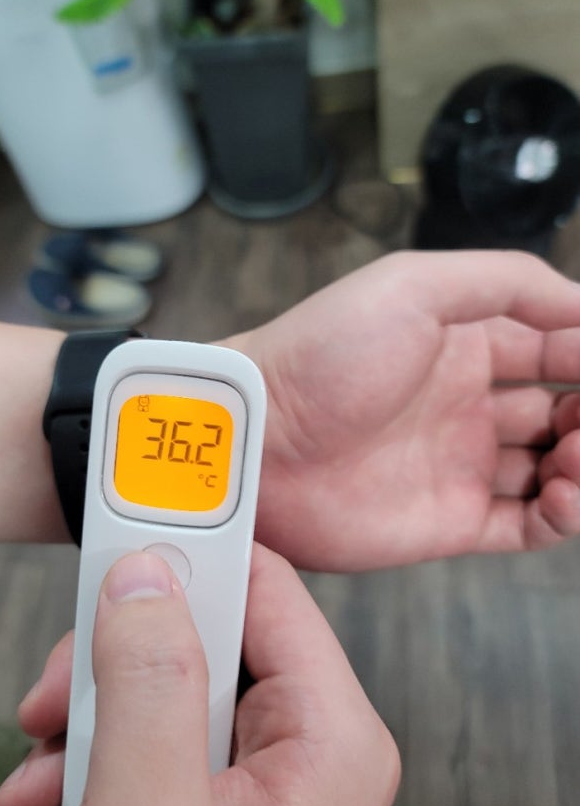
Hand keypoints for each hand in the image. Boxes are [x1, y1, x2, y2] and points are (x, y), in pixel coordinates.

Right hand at [0, 549, 398, 805]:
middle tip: (54, 695)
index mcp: (330, 740)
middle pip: (210, 643)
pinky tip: (55, 799)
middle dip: (120, 664)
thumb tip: (145, 577)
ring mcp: (267, 791)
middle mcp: (310, 755)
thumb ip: (148, 681)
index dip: (192, 561)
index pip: (267, 593)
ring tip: (42, 769)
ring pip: (174, 694)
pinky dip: (101, 764)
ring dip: (95, 722)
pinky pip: (163, 750)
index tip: (118, 547)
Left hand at [226, 250, 579, 570]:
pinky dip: (565, 514)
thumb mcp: (413, 285)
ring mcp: (461, 463)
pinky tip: (566, 492)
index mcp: (465, 343)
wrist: (258, 439)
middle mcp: (469, 402)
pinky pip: (529, 524)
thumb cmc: (320, 356)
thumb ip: (506, 281)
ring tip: (577, 453)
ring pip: (558, 467)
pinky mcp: (450, 521)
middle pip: (567, 407)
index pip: (560, 344)